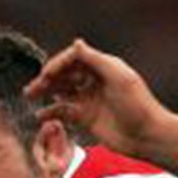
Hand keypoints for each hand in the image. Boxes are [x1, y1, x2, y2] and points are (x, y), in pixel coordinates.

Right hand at [25, 38, 169, 153]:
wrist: (147, 136)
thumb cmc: (138, 105)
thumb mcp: (118, 77)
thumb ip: (95, 59)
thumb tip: (76, 42)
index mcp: (103, 67)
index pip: (74, 58)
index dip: (58, 63)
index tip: (47, 73)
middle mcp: (95, 81)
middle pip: (65, 74)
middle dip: (48, 78)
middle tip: (32, 87)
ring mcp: (90, 100)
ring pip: (62, 92)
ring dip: (45, 92)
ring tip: (29, 96)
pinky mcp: (87, 118)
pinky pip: (64, 112)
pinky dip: (51, 112)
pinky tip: (40, 116)